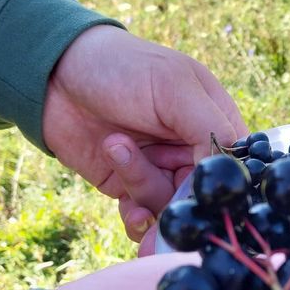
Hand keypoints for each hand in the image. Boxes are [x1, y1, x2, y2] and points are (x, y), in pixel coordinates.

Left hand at [43, 25, 246, 241]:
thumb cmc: (121, 68)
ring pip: (171, 209)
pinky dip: (138, 221)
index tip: (207, 199)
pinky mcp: (128, 187)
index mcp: (214, 122)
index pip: (235, 166)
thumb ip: (210, 129)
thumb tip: (230, 174)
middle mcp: (192, 151)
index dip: (225, 187)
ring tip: (116, 148)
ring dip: (145, 191)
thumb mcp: (174, 88)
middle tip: (164, 210)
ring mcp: (161, 170)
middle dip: (182, 205)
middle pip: (203, 197)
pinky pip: (144, 219)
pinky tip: (128, 210)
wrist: (53, 73)